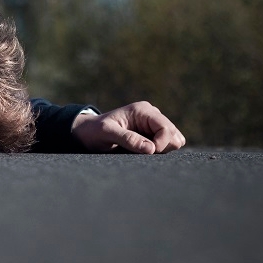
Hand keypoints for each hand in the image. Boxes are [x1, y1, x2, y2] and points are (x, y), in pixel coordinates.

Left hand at [71, 101, 185, 153]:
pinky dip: (159, 151)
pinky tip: (143, 150)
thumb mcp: (107, 133)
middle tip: (141, 151)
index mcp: (143, 110)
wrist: (88, 132)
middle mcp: (152, 114)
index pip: (167, 128)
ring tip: (140, 150)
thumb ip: (128, 139)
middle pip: (175, 135)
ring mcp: (154, 124)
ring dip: (161, 149)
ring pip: (174, 141)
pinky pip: (167, 146)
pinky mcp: (153, 134)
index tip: (147, 152)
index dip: (161, 143)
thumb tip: (151, 149)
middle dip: (162, 147)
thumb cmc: (95, 130)